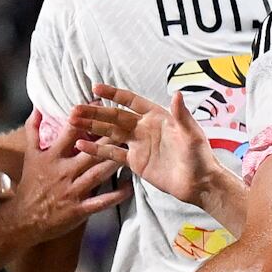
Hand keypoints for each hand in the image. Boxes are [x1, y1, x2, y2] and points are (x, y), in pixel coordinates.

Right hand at [0, 115, 124, 244]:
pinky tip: (129, 186)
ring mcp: (73, 191)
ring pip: (98, 174)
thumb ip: (33, 130)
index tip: (99, 104)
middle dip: (108, 139)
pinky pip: (102, 202)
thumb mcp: (30, 155)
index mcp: (53, 156)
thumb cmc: (31, 184)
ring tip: (132, 151)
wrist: (24, 218)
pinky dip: (116, 195)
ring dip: (115, 163)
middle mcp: (64, 172)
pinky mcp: (80, 209)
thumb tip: (38, 107)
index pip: (70, 132)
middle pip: (90, 152)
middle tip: (127, 126)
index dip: (84, 116)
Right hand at [73, 84, 214, 208]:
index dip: (114, 94)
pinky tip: (82, 146)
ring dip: (93, 127)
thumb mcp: (191, 134)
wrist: (198, 183)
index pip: (131, 101)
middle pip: (115, 116)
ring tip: (73, 123)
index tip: (96, 88)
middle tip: (75, 109)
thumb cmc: (199, 155)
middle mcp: (144, 128)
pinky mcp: (135, 162)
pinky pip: (113, 154)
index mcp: (156, 116)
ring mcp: (138, 145)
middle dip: (95, 112)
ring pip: (110, 133)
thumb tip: (177, 94)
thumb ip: (181, 114)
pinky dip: (97, 150)